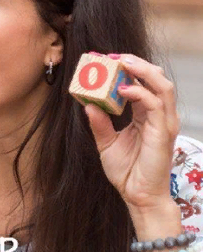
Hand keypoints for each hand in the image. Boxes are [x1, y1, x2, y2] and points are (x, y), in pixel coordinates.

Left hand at [83, 53, 179, 212]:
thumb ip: (99, 123)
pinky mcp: (164, 132)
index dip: (128, 69)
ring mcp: (164, 123)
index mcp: (146, 116)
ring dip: (142, 70)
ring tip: (121, 62)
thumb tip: (87, 104)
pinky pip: (155, 105)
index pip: (142, 84)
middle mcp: (159, 115)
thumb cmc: (127, 171)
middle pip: (156, 78)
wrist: (137, 196)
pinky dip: (140, 92)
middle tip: (113, 56)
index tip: (107, 60)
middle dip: (136, 63)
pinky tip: (122, 89)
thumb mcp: (106, 143)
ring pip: (162, 85)